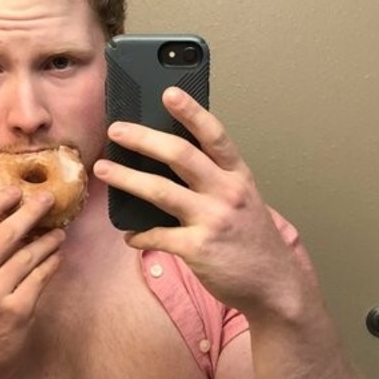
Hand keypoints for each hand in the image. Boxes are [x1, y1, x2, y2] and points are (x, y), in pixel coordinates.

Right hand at [0, 187, 63, 378]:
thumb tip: (8, 218)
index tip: (16, 190)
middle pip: (8, 232)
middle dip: (32, 211)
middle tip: (48, 199)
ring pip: (30, 254)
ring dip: (48, 239)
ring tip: (58, 233)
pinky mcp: (18, 310)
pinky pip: (41, 277)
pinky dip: (53, 263)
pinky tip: (57, 256)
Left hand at [93, 87, 308, 320]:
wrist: (274, 285)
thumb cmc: (252, 240)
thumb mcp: (243, 200)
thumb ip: (215, 179)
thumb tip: (171, 159)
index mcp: (238, 176)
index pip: (214, 135)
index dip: (191, 112)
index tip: (169, 93)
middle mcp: (227, 193)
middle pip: (180, 155)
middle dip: (143, 139)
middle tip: (116, 129)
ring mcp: (212, 220)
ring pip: (160, 191)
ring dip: (127, 178)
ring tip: (104, 170)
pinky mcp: (198, 249)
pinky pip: (157, 236)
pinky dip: (139, 235)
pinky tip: (129, 235)